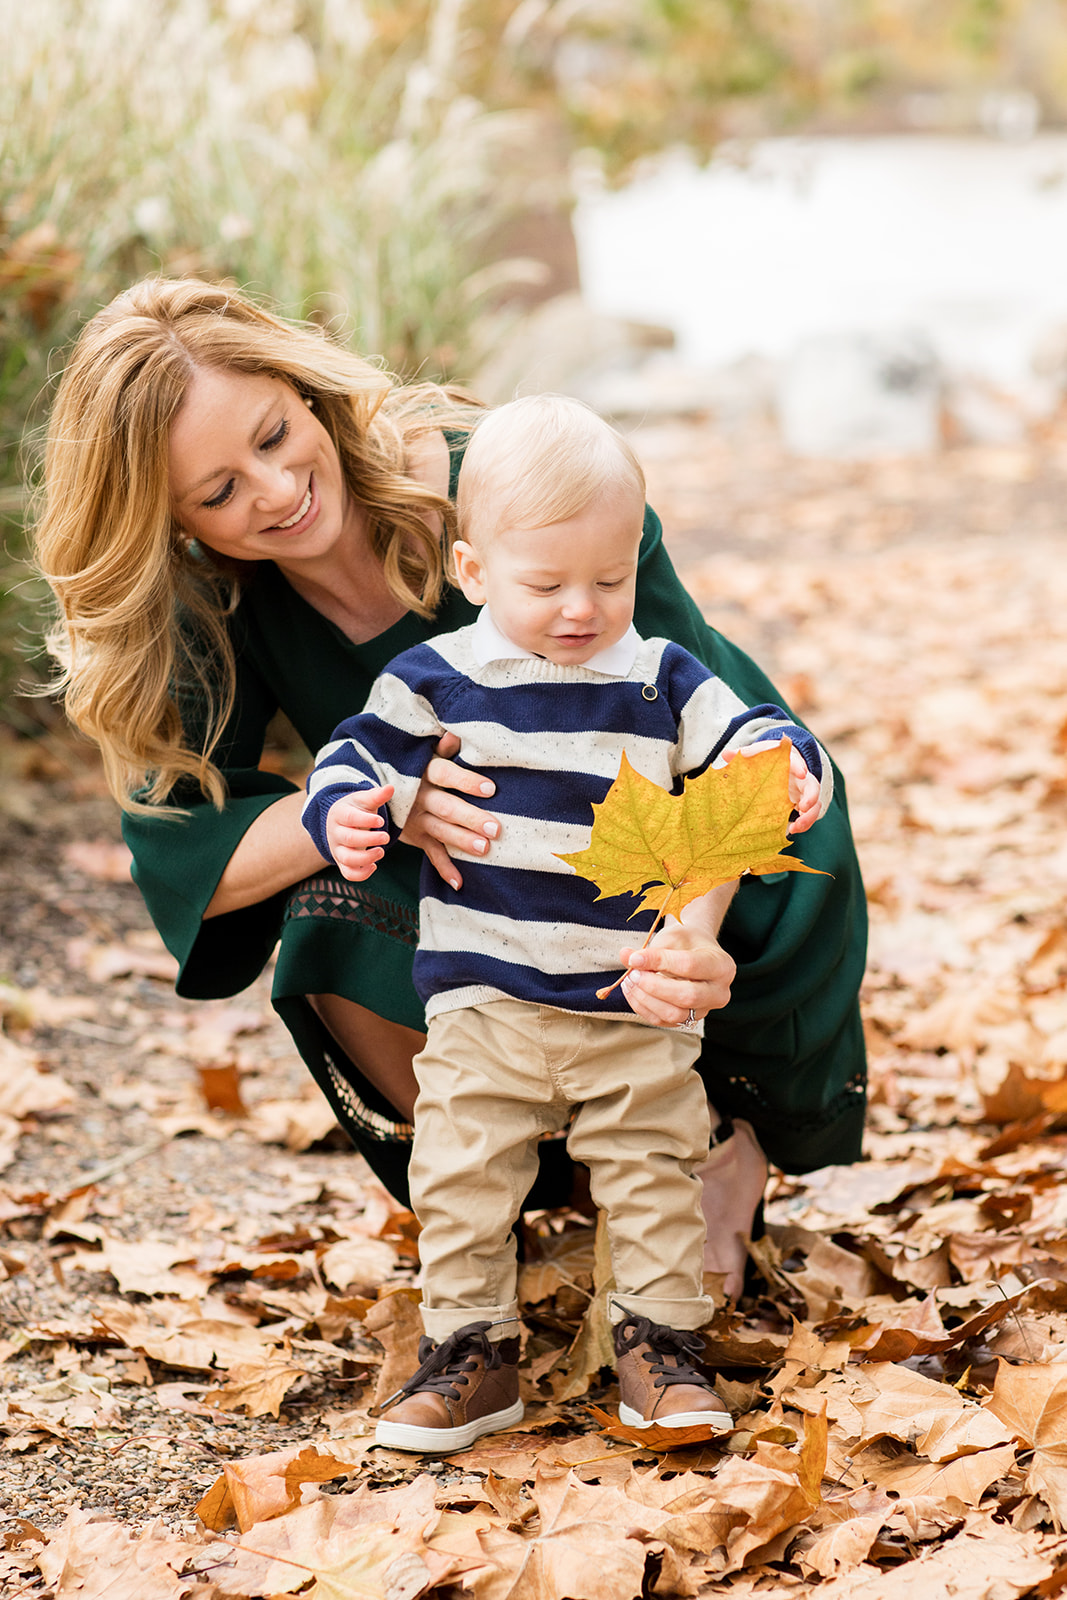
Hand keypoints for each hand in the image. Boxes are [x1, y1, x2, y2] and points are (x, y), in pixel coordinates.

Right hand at [326, 784, 393, 881]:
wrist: (343, 822)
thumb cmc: (357, 809)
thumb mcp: (365, 800)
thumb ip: (377, 795)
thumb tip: (391, 788)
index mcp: (339, 814)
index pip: (349, 818)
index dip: (365, 820)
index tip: (380, 820)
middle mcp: (335, 833)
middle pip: (348, 839)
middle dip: (369, 839)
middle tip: (386, 837)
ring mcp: (337, 849)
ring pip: (347, 859)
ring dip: (366, 858)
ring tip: (381, 852)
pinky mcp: (342, 863)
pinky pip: (348, 873)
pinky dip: (361, 874)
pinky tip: (374, 866)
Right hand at [398, 731, 499, 890]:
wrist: (376, 792)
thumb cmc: (414, 767)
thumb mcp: (423, 753)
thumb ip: (442, 747)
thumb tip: (456, 734)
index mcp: (424, 772)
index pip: (446, 775)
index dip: (466, 781)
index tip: (490, 789)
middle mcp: (419, 797)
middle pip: (447, 807)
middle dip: (471, 818)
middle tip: (495, 828)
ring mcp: (416, 819)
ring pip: (441, 831)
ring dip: (462, 841)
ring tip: (484, 850)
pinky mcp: (415, 837)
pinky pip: (431, 853)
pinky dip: (444, 869)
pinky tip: (459, 883)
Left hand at [619, 920, 735, 1028]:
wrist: (696, 953)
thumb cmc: (686, 942)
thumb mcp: (672, 937)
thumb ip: (651, 948)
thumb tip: (626, 956)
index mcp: (722, 966)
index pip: (689, 965)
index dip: (659, 961)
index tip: (635, 958)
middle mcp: (719, 992)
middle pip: (687, 996)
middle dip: (653, 986)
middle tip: (632, 973)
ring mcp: (705, 1010)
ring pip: (674, 1014)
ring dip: (646, 999)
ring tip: (629, 981)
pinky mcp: (688, 1020)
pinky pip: (663, 1021)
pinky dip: (643, 1007)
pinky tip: (632, 991)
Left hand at [730, 740, 819, 835]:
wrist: (778, 763)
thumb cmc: (765, 758)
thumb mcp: (755, 754)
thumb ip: (743, 755)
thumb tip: (726, 754)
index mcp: (789, 762)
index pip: (797, 762)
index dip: (799, 767)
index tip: (801, 772)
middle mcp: (800, 778)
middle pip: (813, 786)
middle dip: (811, 796)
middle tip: (804, 807)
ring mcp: (803, 793)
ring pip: (814, 804)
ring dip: (809, 816)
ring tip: (796, 828)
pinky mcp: (802, 805)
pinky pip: (808, 816)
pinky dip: (802, 824)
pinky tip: (790, 831)